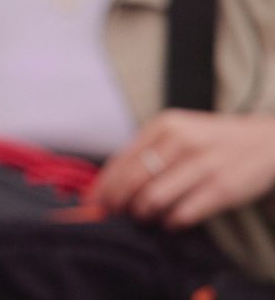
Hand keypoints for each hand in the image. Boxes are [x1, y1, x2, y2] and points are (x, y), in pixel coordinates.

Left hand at [88, 110, 274, 229]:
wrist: (266, 141)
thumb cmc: (210, 141)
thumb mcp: (176, 133)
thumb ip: (143, 153)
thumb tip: (105, 185)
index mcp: (163, 125)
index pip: (120, 160)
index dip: (103, 187)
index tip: (92, 203)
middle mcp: (181, 141)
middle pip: (132, 182)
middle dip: (118, 204)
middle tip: (117, 214)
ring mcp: (203, 164)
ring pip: (153, 199)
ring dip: (143, 214)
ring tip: (146, 216)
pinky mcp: (222, 188)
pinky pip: (182, 214)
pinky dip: (170, 223)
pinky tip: (171, 221)